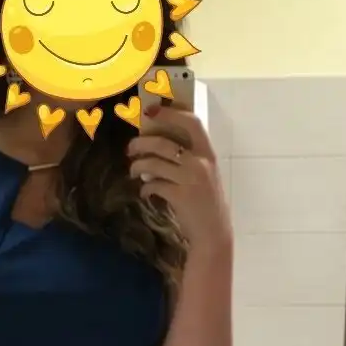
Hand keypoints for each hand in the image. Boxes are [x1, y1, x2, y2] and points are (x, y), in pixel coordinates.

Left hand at [127, 104, 231, 246]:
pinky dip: (145, 188)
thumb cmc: (207, 204)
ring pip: (154, 163)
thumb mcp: (205, 176)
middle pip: (163, 143)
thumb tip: (159, 147)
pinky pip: (154, 185)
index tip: (150, 111)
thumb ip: (190, 160)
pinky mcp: (179, 196)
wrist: (214, 233)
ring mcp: (190, 179)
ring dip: (138, 166)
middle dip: (141, 143)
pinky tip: (145, 192)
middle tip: (131, 148)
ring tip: (133, 171)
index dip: (170, 114)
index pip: (191, 123)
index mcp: (208, 154)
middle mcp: (200, 163)